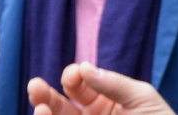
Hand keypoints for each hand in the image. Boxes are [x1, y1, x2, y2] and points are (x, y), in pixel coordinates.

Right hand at [27, 62, 173, 114]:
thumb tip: (83, 67)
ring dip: (46, 114)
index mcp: (104, 100)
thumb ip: (113, 84)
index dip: (72, 76)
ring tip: (41, 109)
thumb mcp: (141, 97)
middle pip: (59, 105)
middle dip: (45, 95)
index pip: (79, 85)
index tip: (74, 74)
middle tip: (35, 86)